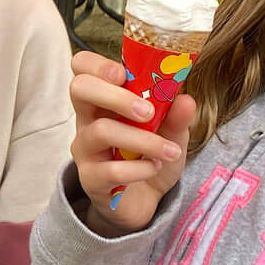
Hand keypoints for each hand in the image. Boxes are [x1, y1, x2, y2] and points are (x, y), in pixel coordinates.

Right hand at [68, 49, 195, 234]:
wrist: (144, 200)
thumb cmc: (149, 156)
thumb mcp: (170, 132)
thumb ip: (176, 115)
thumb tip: (185, 99)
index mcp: (104, 99)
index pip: (82, 67)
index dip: (98, 65)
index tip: (124, 75)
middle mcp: (87, 119)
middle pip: (79, 89)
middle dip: (116, 96)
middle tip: (148, 112)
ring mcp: (86, 150)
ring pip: (101, 131)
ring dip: (142, 140)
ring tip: (169, 151)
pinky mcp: (91, 179)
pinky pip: (110, 170)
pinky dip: (139, 169)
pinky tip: (154, 168)